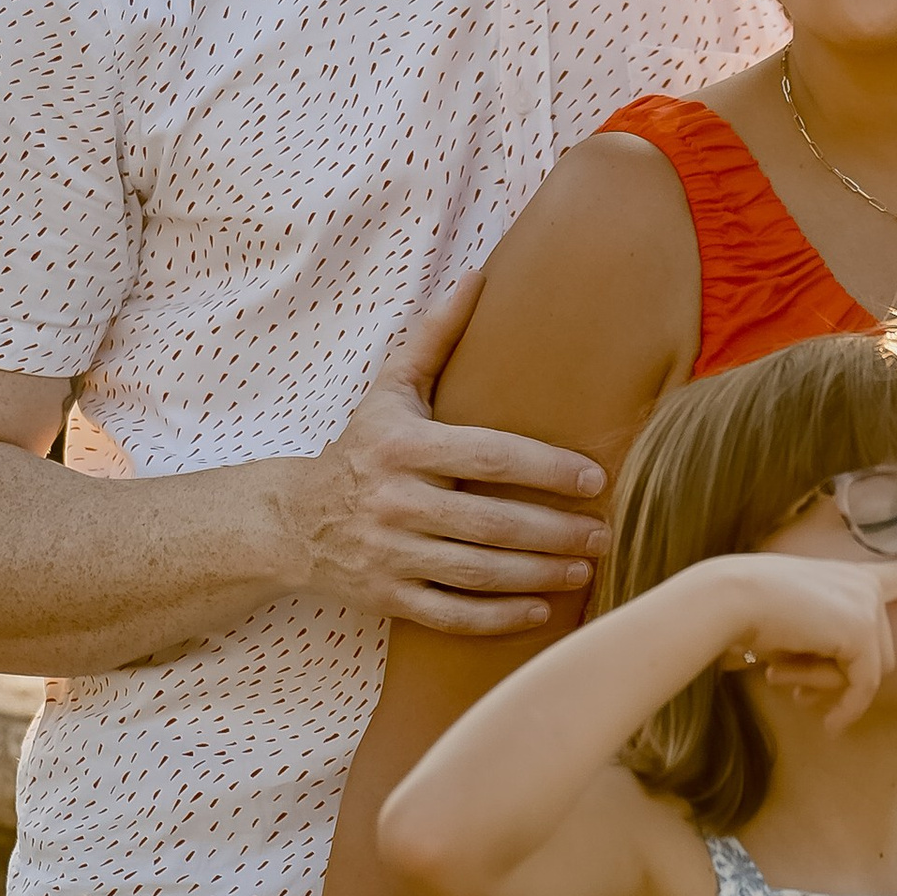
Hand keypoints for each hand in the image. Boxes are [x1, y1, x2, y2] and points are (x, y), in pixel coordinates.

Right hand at [297, 279, 606, 632]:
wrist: (291, 521)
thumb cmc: (360, 449)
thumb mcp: (390, 390)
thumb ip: (434, 336)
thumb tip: (478, 277)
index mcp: (402, 446)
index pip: (488, 457)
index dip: (546, 469)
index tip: (594, 478)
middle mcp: (393, 502)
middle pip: (492, 523)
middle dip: (556, 532)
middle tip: (605, 533)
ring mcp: (389, 555)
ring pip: (477, 573)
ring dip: (539, 576)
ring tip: (586, 569)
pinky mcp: (387, 598)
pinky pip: (451, 615)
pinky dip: (498, 618)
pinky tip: (542, 612)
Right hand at [719, 552, 896, 733]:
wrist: (734, 597)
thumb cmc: (751, 610)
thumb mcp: (797, 625)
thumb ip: (829, 645)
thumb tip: (844, 691)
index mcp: (851, 575)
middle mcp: (866, 587)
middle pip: (880, 652)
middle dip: (841, 677)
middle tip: (789, 681)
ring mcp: (867, 607)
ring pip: (872, 671)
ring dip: (832, 686)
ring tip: (783, 676)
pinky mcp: (862, 631)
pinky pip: (865, 684)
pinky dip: (849, 707)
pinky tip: (831, 724)